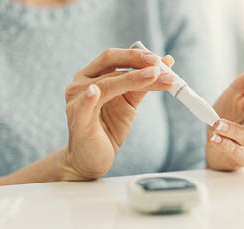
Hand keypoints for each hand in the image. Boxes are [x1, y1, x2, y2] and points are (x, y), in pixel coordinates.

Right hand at [62, 48, 173, 180]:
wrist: (92, 160)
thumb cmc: (108, 129)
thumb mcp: (129, 104)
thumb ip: (144, 84)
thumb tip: (167, 64)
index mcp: (92, 76)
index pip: (114, 57)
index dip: (136, 55)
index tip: (159, 59)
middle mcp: (81, 84)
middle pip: (109, 64)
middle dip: (135, 61)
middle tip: (157, 64)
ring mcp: (76, 101)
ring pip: (106, 84)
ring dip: (132, 79)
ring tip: (154, 76)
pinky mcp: (78, 120)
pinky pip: (84, 107)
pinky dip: (89, 98)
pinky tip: (95, 92)